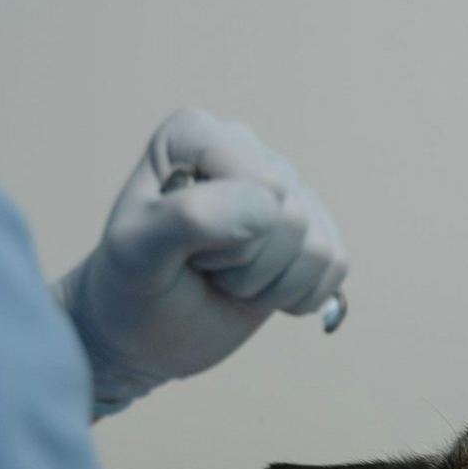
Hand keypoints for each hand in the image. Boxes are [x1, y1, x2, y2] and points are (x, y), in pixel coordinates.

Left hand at [52, 108, 347, 415]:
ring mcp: (285, 190)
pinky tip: (258, 290)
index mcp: (195, 134)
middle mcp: (246, 150)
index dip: (225, 234)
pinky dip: (297, 296)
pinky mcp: (312, 230)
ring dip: (269, 286)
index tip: (179, 246)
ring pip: (317, 247)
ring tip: (225, 279)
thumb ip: (190, 217)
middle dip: (246, 265)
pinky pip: (336, 264)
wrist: (144, 335)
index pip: (259, 184)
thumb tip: (270, 205)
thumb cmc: (131, 288)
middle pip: (291, 216)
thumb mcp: (136, 254)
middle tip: (201, 267)